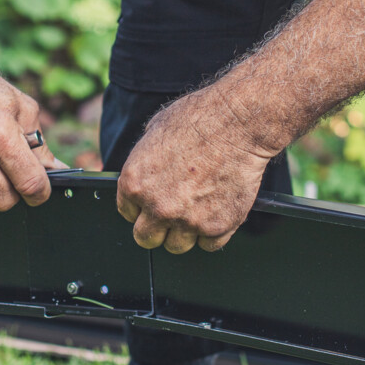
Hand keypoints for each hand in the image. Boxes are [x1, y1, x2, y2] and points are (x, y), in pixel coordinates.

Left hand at [117, 82, 275, 252]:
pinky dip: (213, 233)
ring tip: (198, 210)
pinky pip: (209, 245)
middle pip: (146, 238)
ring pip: (177, 246)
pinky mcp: (217, 227)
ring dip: (185, 232)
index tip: (152, 204)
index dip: (141, 208)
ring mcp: (186, 220)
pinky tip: (217, 211)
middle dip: (157, 228)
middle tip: (172, 214)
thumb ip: (145, 160)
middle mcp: (156, 206)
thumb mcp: (156, 131)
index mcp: (134, 183)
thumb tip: (146, 171)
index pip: (127, 213)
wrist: (238, 124)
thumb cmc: (200, 119)